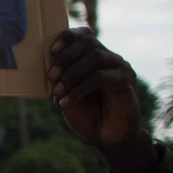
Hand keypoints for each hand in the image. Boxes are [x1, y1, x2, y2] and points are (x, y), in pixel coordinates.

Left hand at [49, 27, 153, 172]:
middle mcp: (109, 58)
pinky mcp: (126, 81)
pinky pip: (100, 76)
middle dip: (65, 57)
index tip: (51, 51)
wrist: (107, 137)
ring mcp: (120, 67)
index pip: (85, 34)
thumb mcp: (66, 95)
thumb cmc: (87, 114)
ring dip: (71, 74)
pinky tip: (66, 102)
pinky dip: (79, 88)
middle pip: (88, 41)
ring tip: (58, 93)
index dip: (68, 37)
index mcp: (94, 57)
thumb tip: (46, 68)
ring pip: (94, 56)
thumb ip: (59, 80)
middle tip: (51, 76)